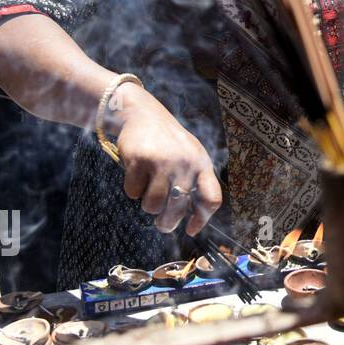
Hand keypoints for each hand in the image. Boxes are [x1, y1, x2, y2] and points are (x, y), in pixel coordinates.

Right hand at [108, 82, 222, 234]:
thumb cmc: (168, 143)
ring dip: (148, 205)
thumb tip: (191, 223)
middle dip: (167, 222)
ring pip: (153, 205)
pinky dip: (132, 189)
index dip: (201, 219)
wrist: (143, 114)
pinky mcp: (139, 160)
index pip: (212, 198)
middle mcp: (186, 163)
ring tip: (148, 191)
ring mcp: (162, 161)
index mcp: (202, 164)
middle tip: (161, 223)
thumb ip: (193, 183)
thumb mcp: (190, 157)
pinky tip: (135, 174)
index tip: (190, 230)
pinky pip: (133, 193)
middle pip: (178, 208)